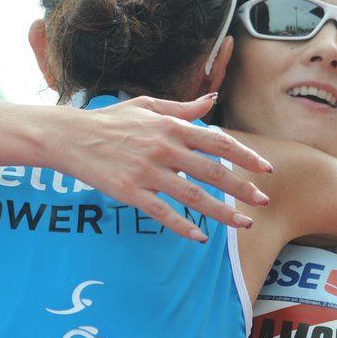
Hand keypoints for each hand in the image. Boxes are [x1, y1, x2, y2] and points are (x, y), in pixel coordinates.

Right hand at [57, 93, 272, 241]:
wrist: (71, 136)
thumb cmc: (111, 121)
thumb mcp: (147, 107)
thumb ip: (183, 108)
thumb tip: (212, 100)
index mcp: (171, 127)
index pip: (218, 141)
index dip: (245, 156)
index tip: (265, 168)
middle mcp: (164, 149)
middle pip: (213, 171)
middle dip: (243, 188)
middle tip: (264, 200)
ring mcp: (148, 172)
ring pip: (193, 196)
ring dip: (222, 212)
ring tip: (243, 224)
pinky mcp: (131, 192)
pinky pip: (162, 212)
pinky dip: (183, 226)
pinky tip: (200, 237)